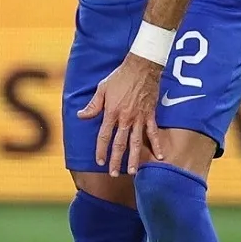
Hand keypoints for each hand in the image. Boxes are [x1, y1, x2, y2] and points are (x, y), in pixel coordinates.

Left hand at [77, 52, 167, 175]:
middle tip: (114, 174)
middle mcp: (125, 118)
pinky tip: (159, 157)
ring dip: (135, 158)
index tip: (100, 162)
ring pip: (136, 142)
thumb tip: (81, 116)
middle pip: (120, 143)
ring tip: (134, 172)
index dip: (101, 150)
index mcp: (112, 112)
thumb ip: (93, 105)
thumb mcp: (102, 89)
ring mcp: (139, 118)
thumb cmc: (120, 76)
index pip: (104, 136)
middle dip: (116, 160)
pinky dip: (156, 145)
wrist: (142, 67)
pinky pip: (153, 133)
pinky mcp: (150, 115)